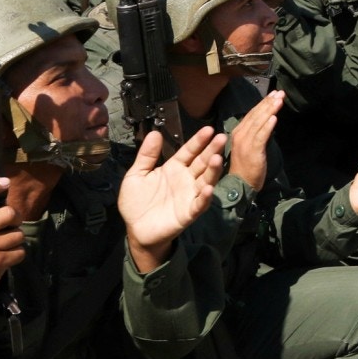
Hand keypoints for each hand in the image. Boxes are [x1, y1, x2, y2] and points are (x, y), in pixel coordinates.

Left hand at [120, 127, 225, 273]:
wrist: (136, 229)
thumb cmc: (137, 202)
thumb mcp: (137, 175)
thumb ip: (146, 156)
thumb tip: (155, 133)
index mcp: (174, 168)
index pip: (189, 151)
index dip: (198, 141)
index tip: (208, 129)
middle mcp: (186, 179)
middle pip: (201, 162)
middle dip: (212, 150)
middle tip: (222, 137)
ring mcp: (189, 195)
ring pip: (205, 180)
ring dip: (213, 170)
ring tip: (217, 158)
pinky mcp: (189, 212)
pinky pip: (199, 204)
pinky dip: (205, 197)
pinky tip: (208, 189)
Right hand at [228, 92, 282, 192]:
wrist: (239, 184)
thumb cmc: (246, 166)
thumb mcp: (250, 146)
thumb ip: (256, 133)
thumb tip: (268, 120)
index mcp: (238, 133)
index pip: (251, 114)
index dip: (263, 103)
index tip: (273, 94)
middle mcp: (239, 135)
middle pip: (255, 115)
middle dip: (268, 103)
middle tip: (279, 92)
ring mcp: (245, 143)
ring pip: (259, 122)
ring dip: (269, 110)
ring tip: (279, 100)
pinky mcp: (252, 151)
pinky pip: (261, 136)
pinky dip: (267, 126)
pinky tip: (274, 118)